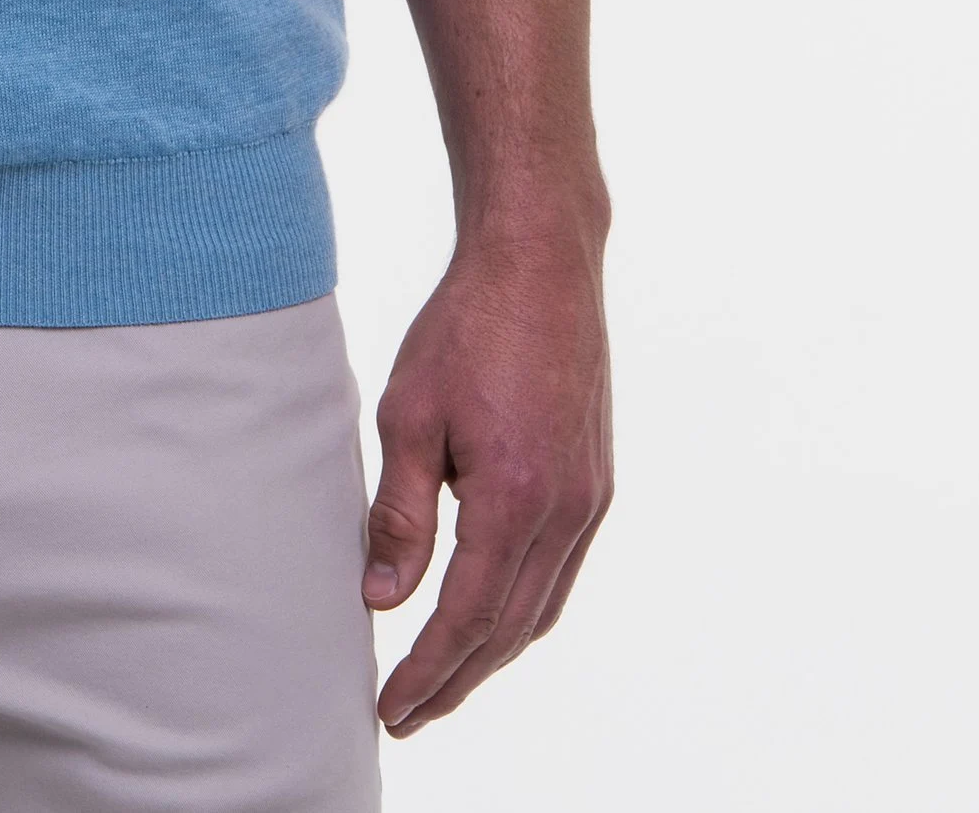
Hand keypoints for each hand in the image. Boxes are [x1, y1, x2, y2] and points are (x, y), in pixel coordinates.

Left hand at [363, 227, 612, 735]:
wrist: (540, 265)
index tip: (390, 708)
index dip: (426, 671)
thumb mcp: (409, 414)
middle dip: (457, 679)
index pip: (466, 617)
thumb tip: (383, 598)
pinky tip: (489, 617)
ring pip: (541, 608)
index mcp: (515, 498)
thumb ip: (399, 512)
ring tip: (442, 680)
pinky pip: (559, 573)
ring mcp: (590, 500)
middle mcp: (566, 512)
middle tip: (408, 714)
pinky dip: (521, 610)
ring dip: (492, 653)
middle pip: (508, 629)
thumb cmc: (465, 329)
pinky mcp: (595, 482)